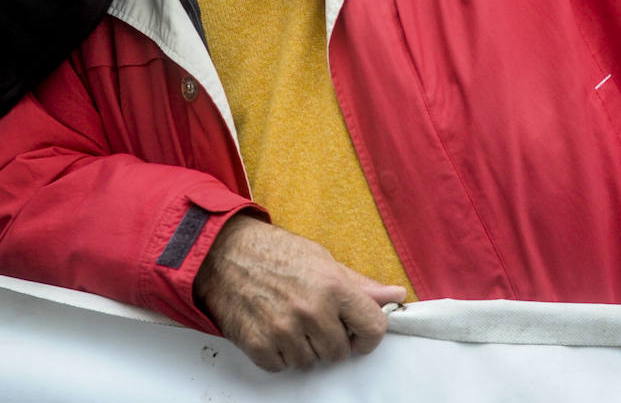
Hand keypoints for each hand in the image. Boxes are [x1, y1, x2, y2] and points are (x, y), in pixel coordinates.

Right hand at [193, 215, 405, 371]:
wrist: (224, 253)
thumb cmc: (274, 252)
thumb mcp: (321, 259)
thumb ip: (359, 285)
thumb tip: (396, 296)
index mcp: (332, 286)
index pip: (373, 328)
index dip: (368, 334)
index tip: (357, 331)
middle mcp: (311, 311)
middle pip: (340, 352)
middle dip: (330, 339)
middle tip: (313, 317)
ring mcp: (284, 331)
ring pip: (311, 362)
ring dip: (304, 347)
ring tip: (289, 317)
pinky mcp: (259, 346)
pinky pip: (283, 367)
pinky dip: (279, 353)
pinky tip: (272, 326)